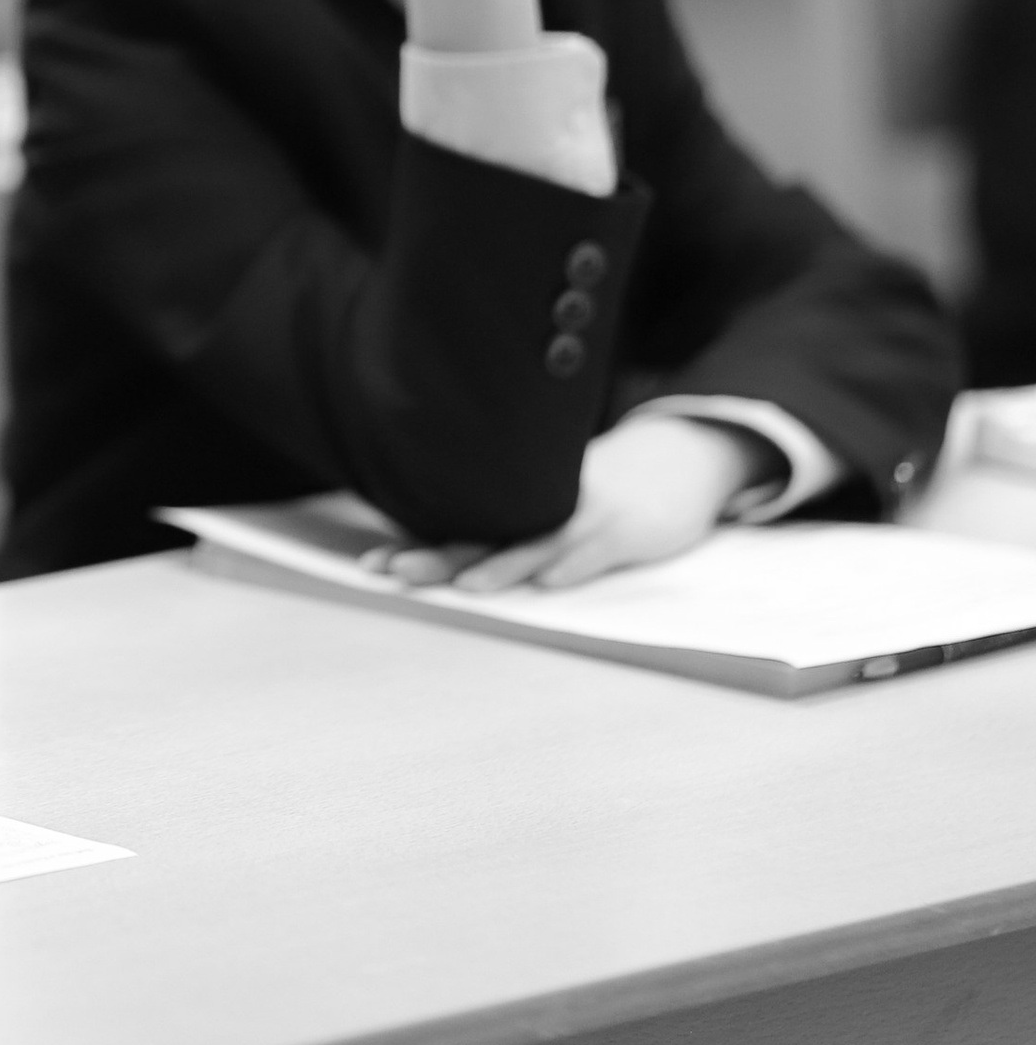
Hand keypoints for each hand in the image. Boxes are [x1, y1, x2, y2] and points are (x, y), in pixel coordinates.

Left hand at [362, 413, 774, 594]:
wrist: (673, 459)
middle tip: (391, 571)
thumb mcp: (548, 506)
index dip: (415, 545)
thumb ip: (505, 529)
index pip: (457, 530)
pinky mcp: (623, 529)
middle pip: (482, 537)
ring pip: (535, 544)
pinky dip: (575, 563)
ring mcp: (581, 519)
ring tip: (468, 586)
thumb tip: (446, 553)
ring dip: (502, 566)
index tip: (371, 562)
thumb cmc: (598, 494)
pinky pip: (596, 548)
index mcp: (517, 510)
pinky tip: (553, 581)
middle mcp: (540, 513)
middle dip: (437, 557)